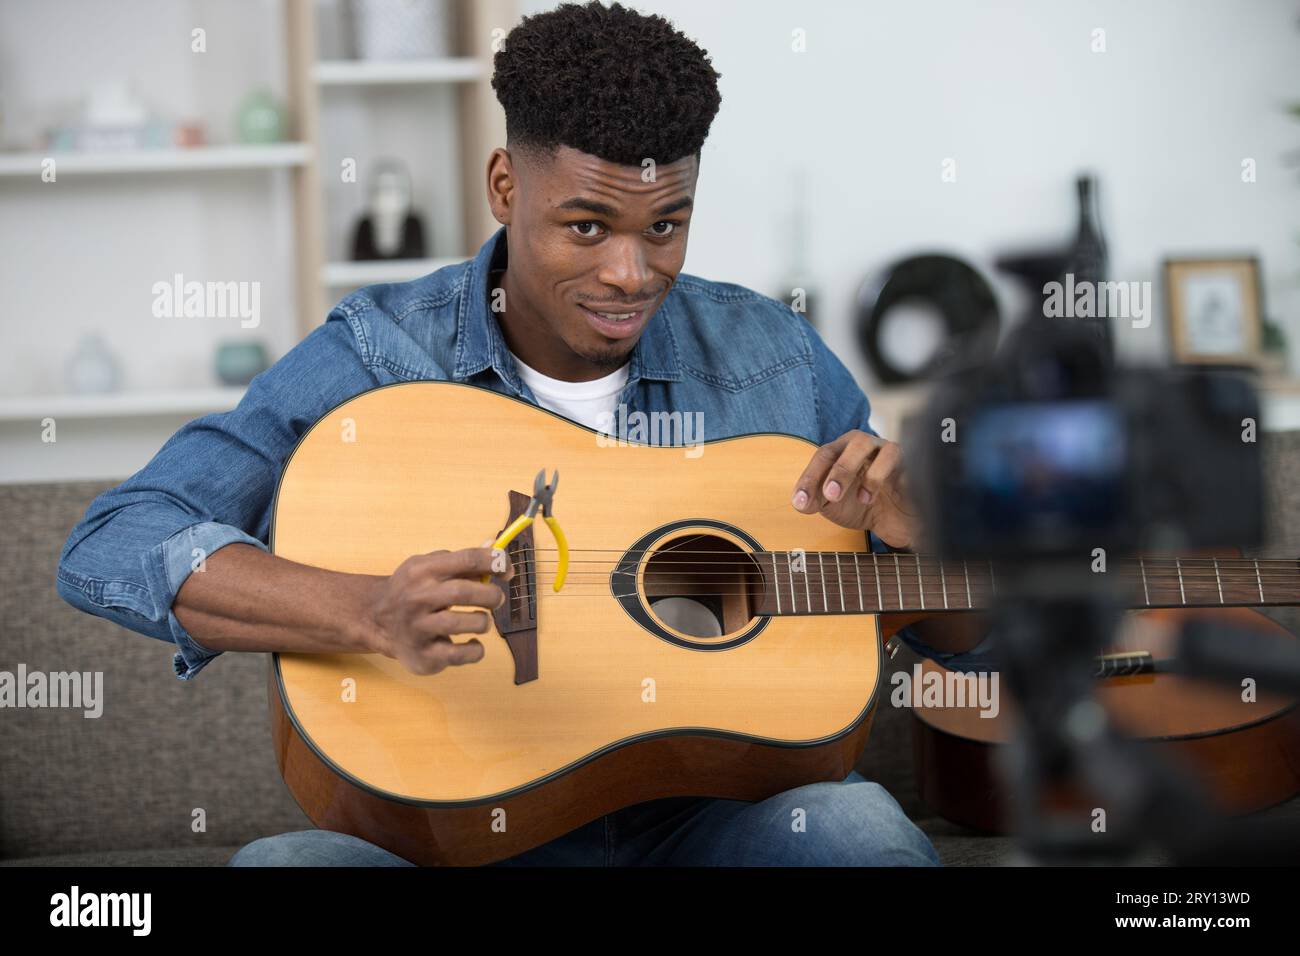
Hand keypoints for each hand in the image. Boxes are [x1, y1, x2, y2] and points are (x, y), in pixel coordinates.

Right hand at [363, 547, 511, 674]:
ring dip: (483, 622)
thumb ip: (463, 561)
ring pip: (463, 623)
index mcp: (423, 570)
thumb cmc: (413, 590)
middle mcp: (417, 597)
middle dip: (491, 595)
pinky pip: (458, 654)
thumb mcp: (429, 567)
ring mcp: (418, 628)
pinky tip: (472, 643)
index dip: (495, 562)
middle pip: (464, 592)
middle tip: (496, 600)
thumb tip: (498, 552)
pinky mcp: (422, 655)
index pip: (467, 559)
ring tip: (482, 621)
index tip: (507, 570)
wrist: (376, 619)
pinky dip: (475, 650)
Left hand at [791, 430, 919, 549]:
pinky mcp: (914, 469)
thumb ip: (814, 500)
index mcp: (844, 449)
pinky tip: (878, 498)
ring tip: (862, 499)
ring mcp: (893, 455)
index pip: (825, 454)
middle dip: (840, 470)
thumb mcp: (832, 506)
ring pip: (883, 449)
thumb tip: (801, 503)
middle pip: (856, 442)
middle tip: (830, 496)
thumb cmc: (862, 504)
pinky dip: (890, 479)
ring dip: (870, 475)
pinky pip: (906, 466)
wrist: (896, 522)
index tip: (801, 503)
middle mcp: (869, 446)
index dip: (810, 478)